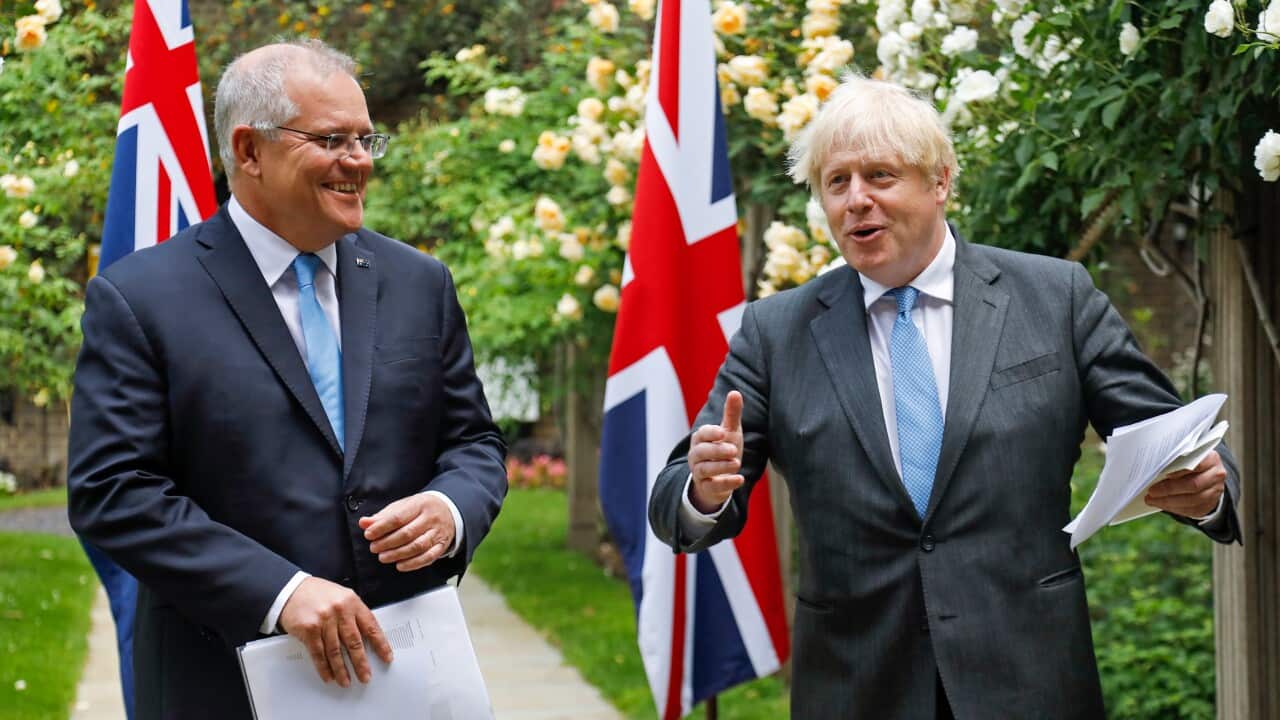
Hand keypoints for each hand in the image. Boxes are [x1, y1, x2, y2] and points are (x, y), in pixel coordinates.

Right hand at [278, 577, 392, 686]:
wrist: (291, 590)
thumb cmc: (318, 594)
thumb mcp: (342, 597)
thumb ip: (354, 614)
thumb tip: (367, 637)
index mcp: (352, 602)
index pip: (371, 626)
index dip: (380, 644)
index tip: (386, 657)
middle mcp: (340, 611)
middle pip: (354, 642)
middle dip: (361, 663)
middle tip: (365, 676)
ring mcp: (324, 620)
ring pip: (336, 651)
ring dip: (341, 669)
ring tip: (346, 680)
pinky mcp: (309, 630)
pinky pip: (319, 653)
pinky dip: (324, 667)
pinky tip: (329, 675)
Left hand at [359, 493, 455, 571]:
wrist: (448, 510)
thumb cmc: (421, 509)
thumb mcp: (402, 506)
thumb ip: (382, 516)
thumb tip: (364, 523)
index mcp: (419, 504)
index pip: (398, 517)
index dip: (382, 527)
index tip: (369, 534)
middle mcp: (430, 518)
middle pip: (407, 533)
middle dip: (387, 542)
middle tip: (374, 548)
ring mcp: (437, 532)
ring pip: (418, 546)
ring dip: (398, 554)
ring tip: (383, 557)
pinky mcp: (441, 545)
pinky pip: (428, 557)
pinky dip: (413, 563)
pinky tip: (400, 565)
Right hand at [687, 390, 745, 513]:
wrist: (719, 477)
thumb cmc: (723, 449)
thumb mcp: (730, 431)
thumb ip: (731, 413)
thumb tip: (735, 392)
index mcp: (701, 439)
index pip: (701, 434)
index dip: (711, 433)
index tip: (723, 432)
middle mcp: (696, 456)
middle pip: (701, 452)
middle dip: (717, 451)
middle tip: (734, 449)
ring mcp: (699, 473)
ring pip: (704, 470)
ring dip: (720, 467)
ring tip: (737, 463)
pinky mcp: (707, 488)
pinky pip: (711, 487)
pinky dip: (725, 483)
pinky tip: (740, 479)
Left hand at [1145, 449, 1227, 518]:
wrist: (1206, 476)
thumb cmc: (1190, 463)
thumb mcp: (1186, 456)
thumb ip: (1176, 460)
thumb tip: (1154, 467)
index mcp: (1211, 459)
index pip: (1197, 464)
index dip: (1180, 471)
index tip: (1164, 474)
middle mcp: (1216, 475)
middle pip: (1193, 485)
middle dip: (1169, 489)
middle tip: (1151, 491)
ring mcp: (1215, 492)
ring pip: (1192, 500)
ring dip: (1168, 501)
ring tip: (1151, 499)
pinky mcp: (1209, 505)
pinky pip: (1191, 510)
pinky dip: (1173, 508)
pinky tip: (1161, 504)